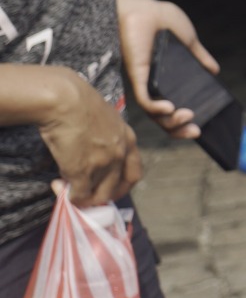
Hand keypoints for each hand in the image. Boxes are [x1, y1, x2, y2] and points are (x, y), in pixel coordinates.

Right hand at [38, 71, 141, 206]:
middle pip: (119, 188)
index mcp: (129, 139)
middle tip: (87, 193)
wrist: (66, 100)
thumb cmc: (79, 103)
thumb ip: (105, 136)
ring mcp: (104, 164)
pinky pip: (79, 196)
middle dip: (103, 195)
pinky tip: (59, 186)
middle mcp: (121, 154)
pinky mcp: (83, 171)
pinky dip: (69, 197)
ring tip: (67, 187)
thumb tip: (91, 150)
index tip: (107, 186)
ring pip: (99, 195)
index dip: (121, 183)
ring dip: (84, 197)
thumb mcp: (105, 119)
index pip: (134, 171)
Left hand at [116, 0, 217, 140]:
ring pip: (154, 114)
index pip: (173, 108)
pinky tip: (170, 108)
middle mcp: (153, 85)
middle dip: (180, 129)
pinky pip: (145, 100)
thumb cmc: (159, 19)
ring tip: (188, 117)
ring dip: (172, 122)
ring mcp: (145, 82)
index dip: (185, 121)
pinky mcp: (137, 76)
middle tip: (196, 130)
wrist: (143, 8)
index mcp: (165, 79)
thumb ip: (199, 56)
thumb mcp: (187, 40)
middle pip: (164, 118)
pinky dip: (157, 108)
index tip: (202, 125)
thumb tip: (214, 70)